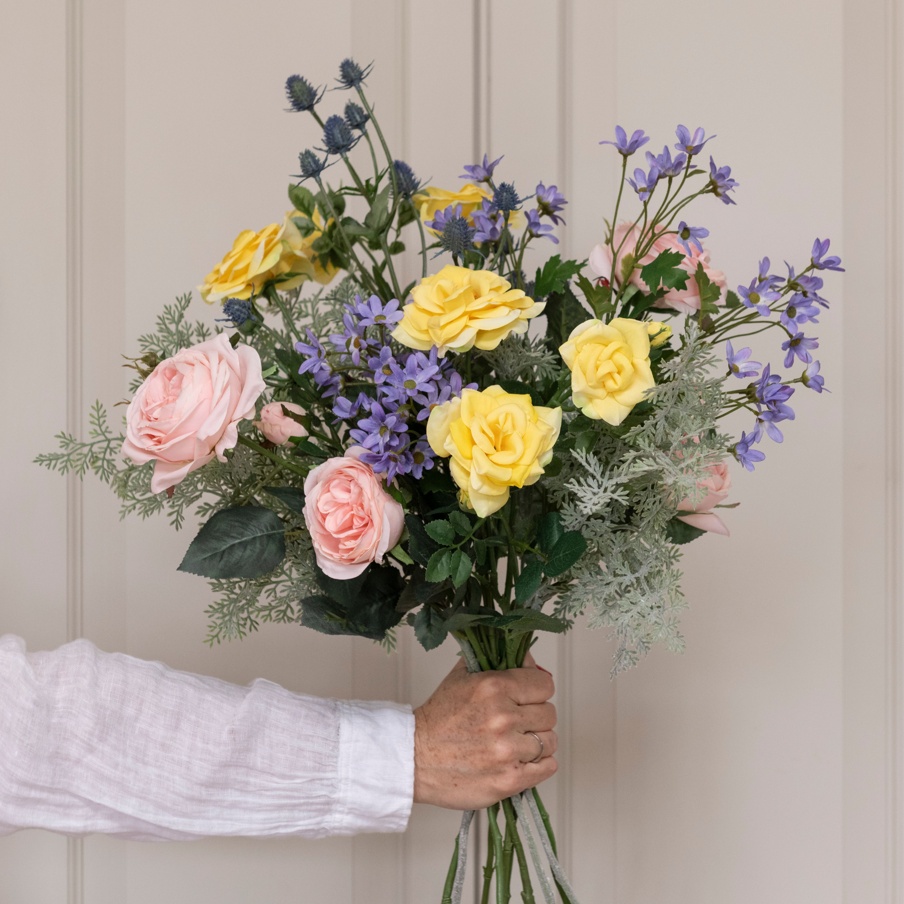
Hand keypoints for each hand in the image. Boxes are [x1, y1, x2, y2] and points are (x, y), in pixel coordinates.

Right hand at [412, 656, 556, 809]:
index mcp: (494, 688)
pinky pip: (548, 767)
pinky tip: (521, 758)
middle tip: (517, 721)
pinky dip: (538, 764)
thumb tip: (529, 660)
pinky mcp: (509, 780)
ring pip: (550, 741)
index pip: (545, 685)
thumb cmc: (438, 719)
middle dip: (535, 716)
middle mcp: (503, 718)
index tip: (528, 697)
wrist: (415, 757)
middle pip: (549, 714)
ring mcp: (507, 751)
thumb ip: (497, 662)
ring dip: (536, 741)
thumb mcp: (462, 676)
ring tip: (516, 742)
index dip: (537, 690)